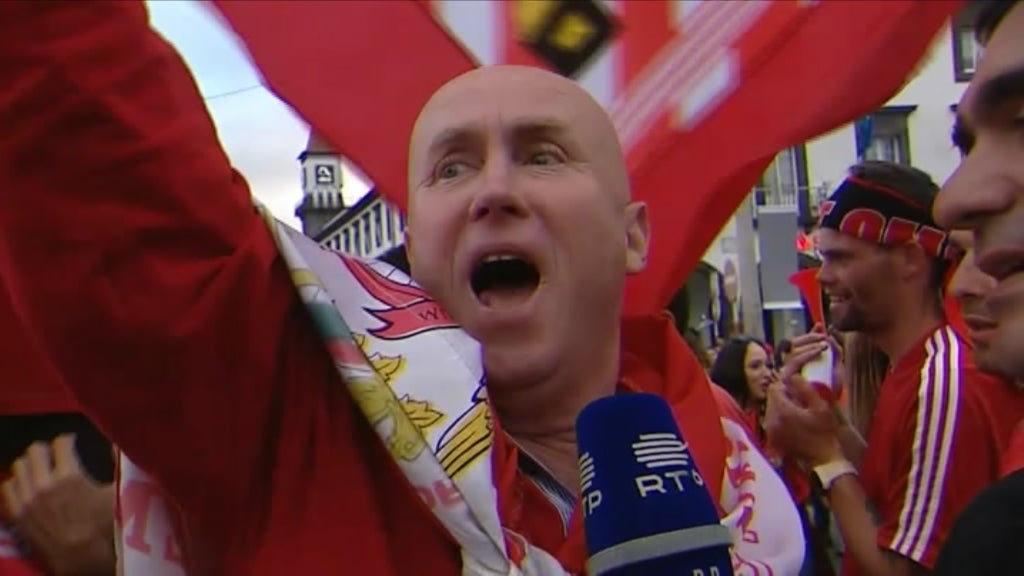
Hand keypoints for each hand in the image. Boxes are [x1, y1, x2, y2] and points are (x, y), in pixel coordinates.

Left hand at [2, 435, 114, 575]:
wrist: (82, 555)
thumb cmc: (104, 524)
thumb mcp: (118, 491)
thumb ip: (118, 465)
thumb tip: (116, 443)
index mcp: (69, 475)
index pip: (61, 443)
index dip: (68, 439)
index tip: (72, 442)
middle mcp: (44, 483)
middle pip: (35, 450)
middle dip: (47, 449)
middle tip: (55, 455)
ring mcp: (28, 498)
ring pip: (19, 466)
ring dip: (31, 464)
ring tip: (40, 469)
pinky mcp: (18, 513)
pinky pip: (9, 486)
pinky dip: (18, 482)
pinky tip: (29, 485)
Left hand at [766, 346, 843, 466]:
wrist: (823, 462)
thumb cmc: (825, 434)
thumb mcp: (821, 408)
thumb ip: (806, 390)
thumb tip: (794, 376)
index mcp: (783, 411)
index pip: (774, 388)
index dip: (783, 384)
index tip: (794, 387)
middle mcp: (771, 420)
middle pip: (771, 398)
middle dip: (782, 395)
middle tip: (797, 398)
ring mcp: (770, 431)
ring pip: (770, 409)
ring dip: (780, 406)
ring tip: (797, 410)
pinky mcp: (772, 439)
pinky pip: (771, 421)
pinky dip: (779, 418)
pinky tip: (793, 422)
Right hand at [783, 324, 845, 399]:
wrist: (830, 406)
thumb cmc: (831, 389)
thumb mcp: (836, 366)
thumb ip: (835, 351)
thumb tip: (829, 333)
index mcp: (799, 364)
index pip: (798, 344)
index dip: (808, 334)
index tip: (819, 326)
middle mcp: (789, 367)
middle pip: (792, 345)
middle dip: (808, 337)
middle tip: (822, 336)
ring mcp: (786, 372)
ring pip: (792, 351)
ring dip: (809, 344)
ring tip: (823, 344)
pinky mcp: (786, 378)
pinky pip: (794, 361)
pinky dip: (807, 353)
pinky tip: (819, 350)